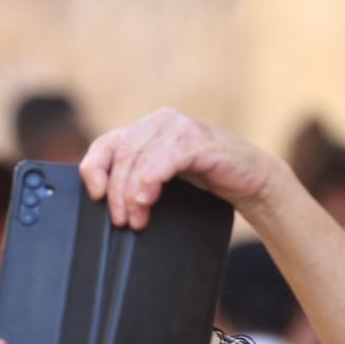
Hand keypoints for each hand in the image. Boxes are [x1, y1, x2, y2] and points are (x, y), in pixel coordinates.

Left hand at [80, 108, 287, 229]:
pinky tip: (147, 200)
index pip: (105, 144)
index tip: (96, 196)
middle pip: (121, 155)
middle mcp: (158, 123)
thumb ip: (134, 180)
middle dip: (116, 193)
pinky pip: (164, 159)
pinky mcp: (197, 140)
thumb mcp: (162, 180)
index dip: (94, 169)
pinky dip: (150, 181)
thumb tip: (103, 202)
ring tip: (136, 220)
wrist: (250, 180)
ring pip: (139, 159)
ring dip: (132, 194)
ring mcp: (178, 127)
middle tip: (121, 221)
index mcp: (145, 130)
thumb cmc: (205, 181)